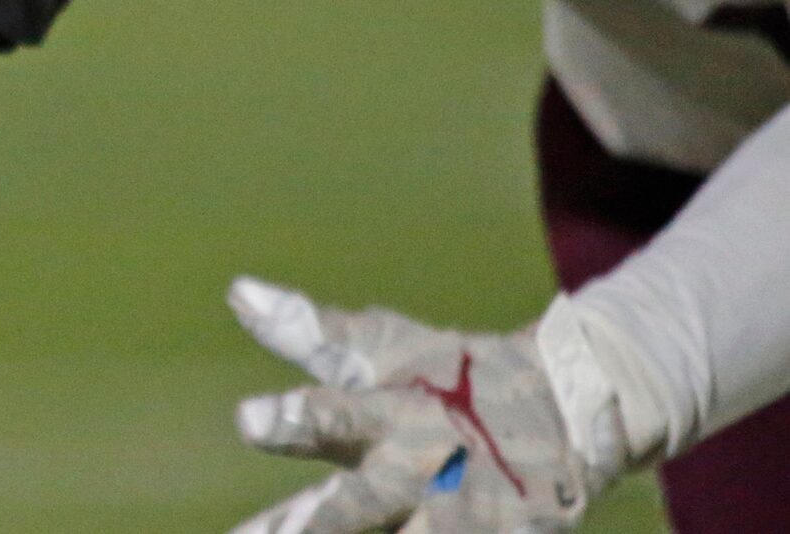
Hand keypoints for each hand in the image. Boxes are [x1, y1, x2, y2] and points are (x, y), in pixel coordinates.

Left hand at [226, 278, 600, 532]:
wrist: (567, 407)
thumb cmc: (451, 375)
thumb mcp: (384, 346)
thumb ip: (307, 331)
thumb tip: (235, 291)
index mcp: (392, 414)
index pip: (336, 417)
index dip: (296, 420)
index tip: (249, 420)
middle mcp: (425, 472)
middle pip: (361, 508)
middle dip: (317, 526)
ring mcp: (466, 520)